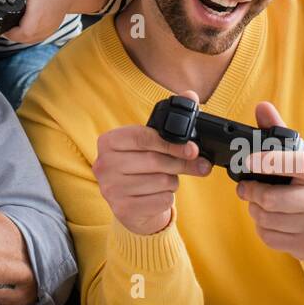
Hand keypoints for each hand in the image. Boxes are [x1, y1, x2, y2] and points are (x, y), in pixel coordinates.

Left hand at [0, 0, 82, 43]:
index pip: (23, 32)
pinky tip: (22, 25)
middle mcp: (44, 23)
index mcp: (37, 11)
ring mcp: (48, 29)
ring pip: (29, 41)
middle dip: (11, 33)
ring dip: (19, 35)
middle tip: (3, 22)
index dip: (10, 31)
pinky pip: (35, 39)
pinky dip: (27, 35)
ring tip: (11, 23)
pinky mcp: (50, 31)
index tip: (2, 23)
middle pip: (23, 38)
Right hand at [93, 90, 212, 235]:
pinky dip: (168, 198)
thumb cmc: (141, 167)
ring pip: (160, 181)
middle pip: (154, 161)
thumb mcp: (150, 143)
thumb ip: (169, 121)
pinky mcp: (122, 209)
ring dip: (173, 181)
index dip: (171, 143)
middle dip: (182, 163)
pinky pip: (161, 200)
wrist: (130, 205)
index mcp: (108, 141)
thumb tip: (190, 95)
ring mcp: (110, 188)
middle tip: (199, 165)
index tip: (193, 148)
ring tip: (168, 180)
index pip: (142, 137)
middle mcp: (104, 164)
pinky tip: (159, 195)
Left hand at [234, 102, 303, 260]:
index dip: (270, 161)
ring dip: (254, 211)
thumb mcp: (298, 158)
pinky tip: (269, 220)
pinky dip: (262, 228)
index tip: (247, 161)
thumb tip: (262, 107)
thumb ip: (277, 132)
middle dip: (251, 193)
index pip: (297, 163)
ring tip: (258, 203)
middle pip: (273, 199)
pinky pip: (270, 238)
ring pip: (267, 220)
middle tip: (245, 189)